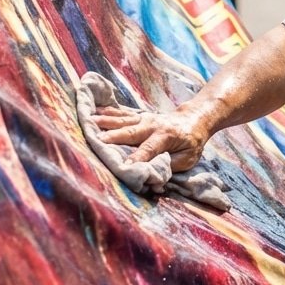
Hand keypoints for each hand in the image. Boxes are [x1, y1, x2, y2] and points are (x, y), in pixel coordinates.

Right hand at [90, 105, 207, 171]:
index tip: (124, 166)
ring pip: (124, 120)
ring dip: (106, 121)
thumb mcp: (188, 158)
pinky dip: (109, 112)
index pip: (149, 149)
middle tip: (97, 140)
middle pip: (131, 131)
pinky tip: (95, 111)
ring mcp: (145, 118)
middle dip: (114, 136)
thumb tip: (152, 173)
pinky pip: (123, 113)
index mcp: (166, 136)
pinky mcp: (140, 116)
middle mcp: (153, 125)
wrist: (194, 119)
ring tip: (90, 121)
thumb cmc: (191, 143)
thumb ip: (170, 165)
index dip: (137, 158)